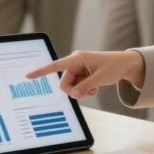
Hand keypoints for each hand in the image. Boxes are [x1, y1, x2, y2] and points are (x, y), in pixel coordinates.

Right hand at [26, 50, 144, 98]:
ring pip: (70, 87)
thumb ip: (86, 86)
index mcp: (77, 58)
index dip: (41, 71)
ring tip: (93, 88)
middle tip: (87, 92)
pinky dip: (84, 91)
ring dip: (80, 92)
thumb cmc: (114, 66)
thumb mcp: (101, 78)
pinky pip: (76, 88)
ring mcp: (78, 70)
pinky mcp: (81, 76)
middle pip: (64, 83)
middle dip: (73, 91)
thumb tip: (74, 94)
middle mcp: (75, 63)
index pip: (55, 65)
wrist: (125, 65)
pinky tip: (94, 87)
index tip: (28, 75)